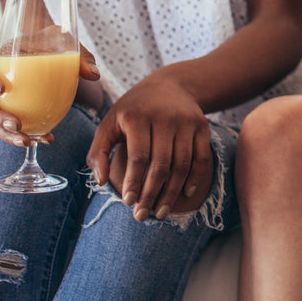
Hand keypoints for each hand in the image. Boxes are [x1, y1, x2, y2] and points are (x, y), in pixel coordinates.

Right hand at [0, 43, 100, 146]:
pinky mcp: (12, 112)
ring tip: (28, 141)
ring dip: (7, 135)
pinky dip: (29, 135)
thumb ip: (79, 55)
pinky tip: (46, 139)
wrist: (47, 46)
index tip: (1, 88)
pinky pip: (14, 128)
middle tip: (16, 125)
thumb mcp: (63, 40)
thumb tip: (93, 75)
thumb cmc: (50, 40)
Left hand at [86, 72, 213, 220]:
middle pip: (161, 164)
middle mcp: (165, 117)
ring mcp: (187, 121)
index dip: (133, 181)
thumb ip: (99, 152)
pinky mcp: (202, 126)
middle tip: (142, 215)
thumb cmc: (133, 110)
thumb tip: (101, 182)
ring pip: (182, 164)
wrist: (170, 85)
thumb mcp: (109, 123)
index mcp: (137, 116)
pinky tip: (186, 194)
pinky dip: (196, 178)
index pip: (138, 156)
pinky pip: (202, 157)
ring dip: (172, 192)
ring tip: (161, 212)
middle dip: (151, 193)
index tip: (128, 202)